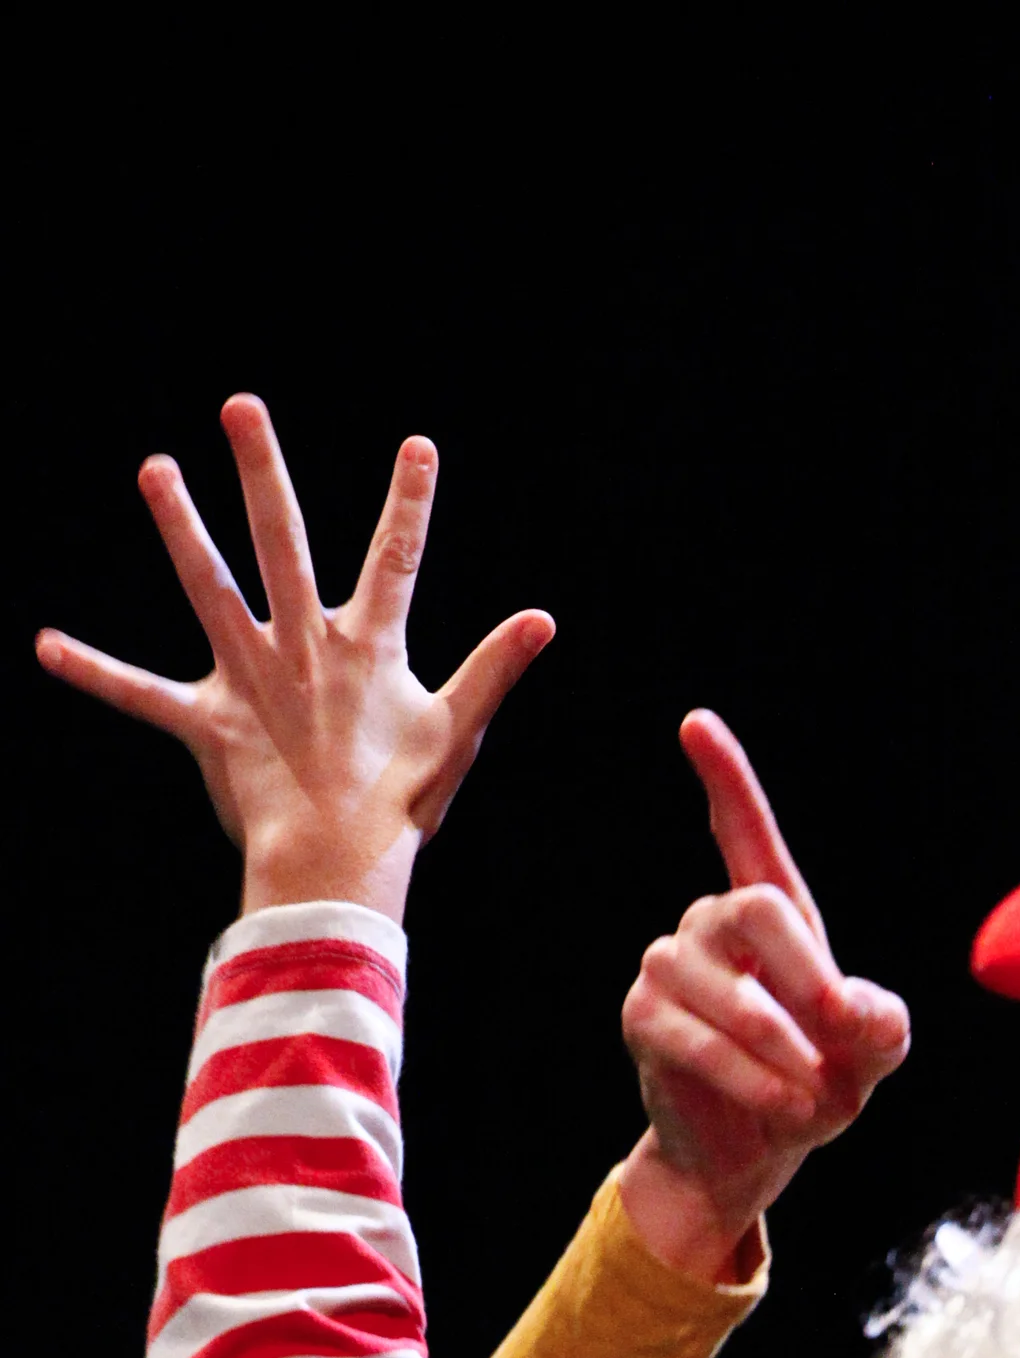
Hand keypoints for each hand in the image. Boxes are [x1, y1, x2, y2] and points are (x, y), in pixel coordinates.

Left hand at [35, 397, 551, 921]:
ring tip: (154, 468)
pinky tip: (44, 646)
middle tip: (241, 405)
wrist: (341, 864)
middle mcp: (303, 647)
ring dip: (180, 526)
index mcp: (366, 648)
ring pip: (208, 588)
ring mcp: (251, 680)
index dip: (411, 503)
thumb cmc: (402, 803)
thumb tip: (543, 621)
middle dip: (263, 470)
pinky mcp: (209, 725)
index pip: (397, 561)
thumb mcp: (456, 731)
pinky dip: (94, 672)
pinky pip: (142, 695)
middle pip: (283, 542)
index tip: (419, 446)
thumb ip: (494, 669)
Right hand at [615, 712, 910, 1282]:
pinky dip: (750, 1080)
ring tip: (814, 1098)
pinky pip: (696, 1041)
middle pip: (754, 909)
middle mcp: (711, 925)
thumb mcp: (871, 1054)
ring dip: (784, 1050)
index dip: (726, 780)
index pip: (745, 836)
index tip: (695, 724)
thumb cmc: (816, 1084)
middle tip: (842, 1033)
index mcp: (771, 917)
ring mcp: (669, 968)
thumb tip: (853, 1010)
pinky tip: (785, 1109)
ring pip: (731, 993)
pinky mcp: (644, 1019)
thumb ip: (882, 1025)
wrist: (754, 1154)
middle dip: (809, 977)